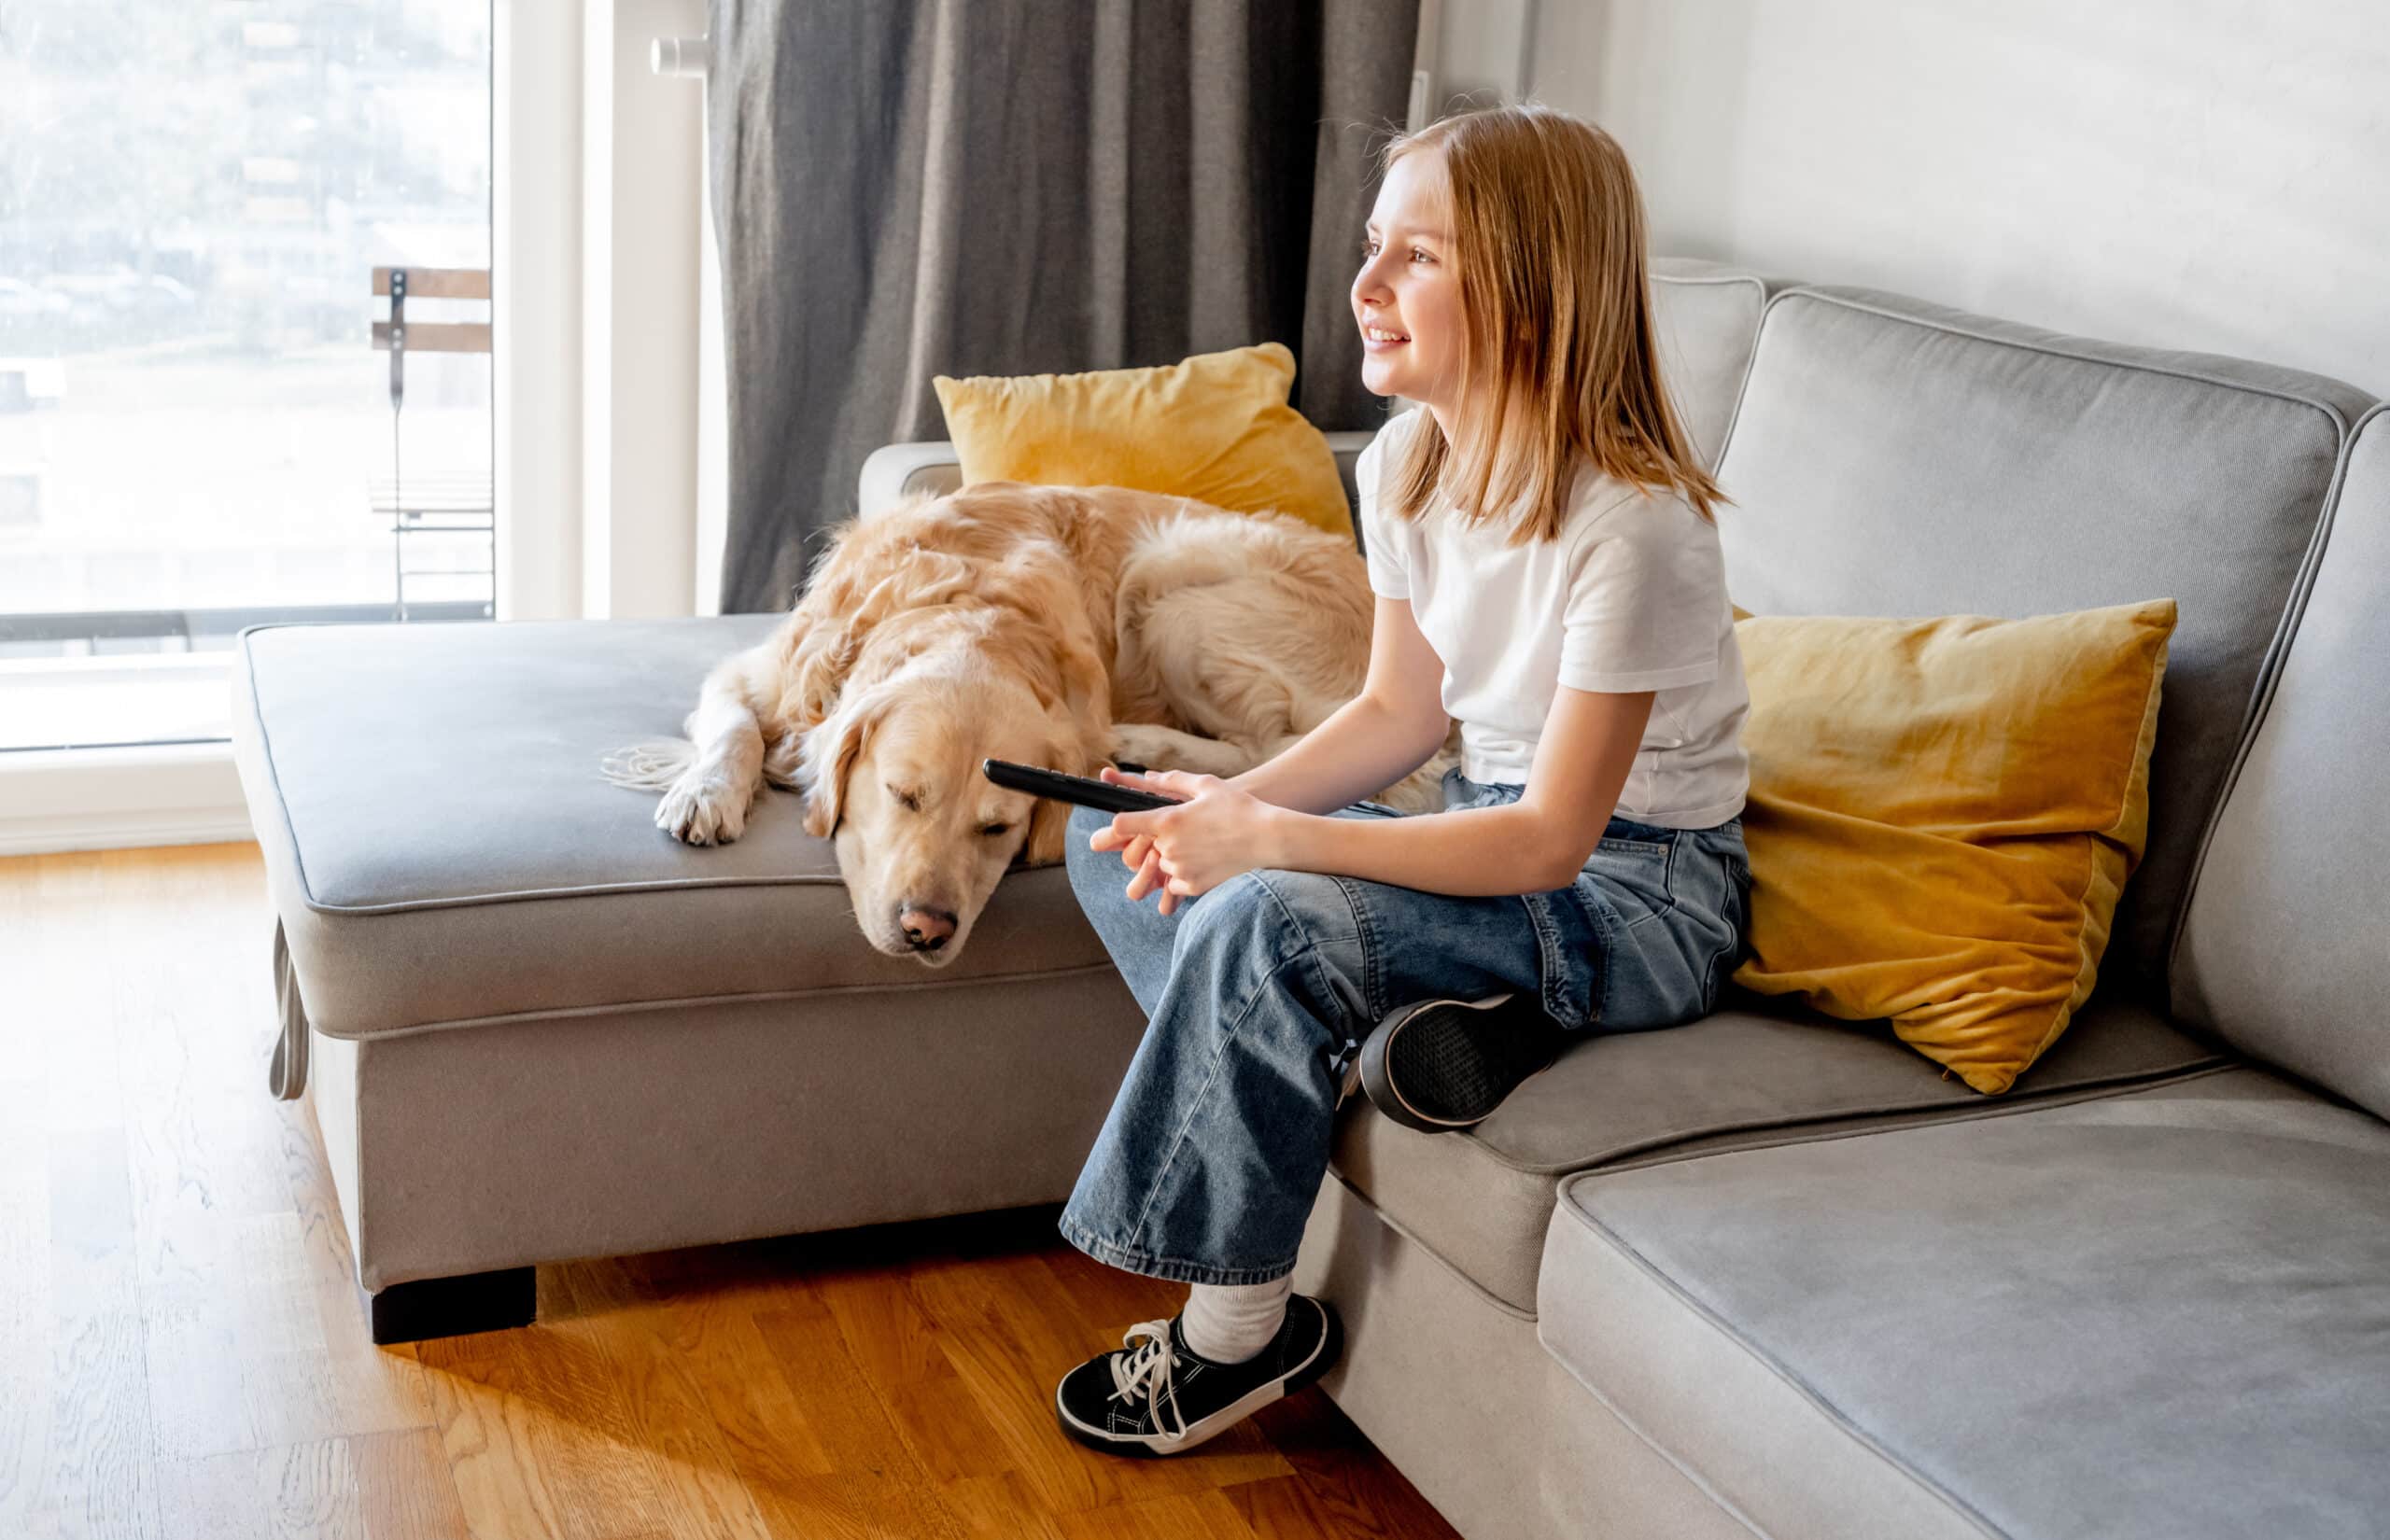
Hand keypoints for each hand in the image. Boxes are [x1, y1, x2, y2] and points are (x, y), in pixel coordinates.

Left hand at [1086, 767, 1276, 913]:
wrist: (1269, 839)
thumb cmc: (1239, 808)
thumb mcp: (1207, 786)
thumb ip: (1174, 781)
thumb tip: (1149, 776)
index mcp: (1167, 820)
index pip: (1122, 824)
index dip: (1122, 824)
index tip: (1129, 825)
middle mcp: (1168, 847)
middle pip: (1145, 847)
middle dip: (1157, 841)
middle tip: (1187, 833)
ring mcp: (1180, 869)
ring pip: (1161, 865)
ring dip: (1173, 858)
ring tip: (1203, 845)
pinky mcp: (1194, 886)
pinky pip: (1176, 883)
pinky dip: (1186, 875)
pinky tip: (1207, 861)